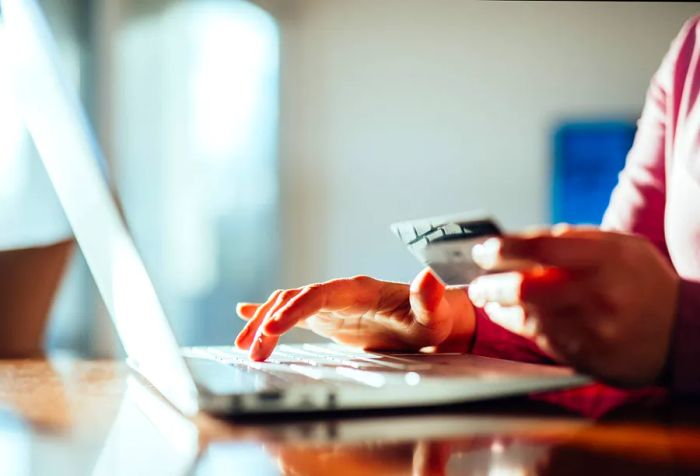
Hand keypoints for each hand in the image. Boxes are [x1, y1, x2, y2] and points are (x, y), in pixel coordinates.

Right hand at [234, 268, 474, 360]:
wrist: (430, 320)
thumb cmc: (432, 319)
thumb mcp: (434, 315)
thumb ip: (429, 299)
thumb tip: (427, 277)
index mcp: (359, 290)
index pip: (318, 294)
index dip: (294, 309)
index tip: (271, 329)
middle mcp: (340, 292)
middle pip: (295, 299)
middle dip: (270, 322)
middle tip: (251, 350)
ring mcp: (332, 304)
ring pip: (289, 305)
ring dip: (264, 323)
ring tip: (244, 347)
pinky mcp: (329, 316)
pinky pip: (294, 311)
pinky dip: (269, 313)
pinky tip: (246, 314)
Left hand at [468, 226, 679, 385]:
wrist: (680, 334)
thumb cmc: (639, 282)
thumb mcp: (619, 247)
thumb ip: (573, 240)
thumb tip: (518, 241)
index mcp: (608, 257)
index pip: (542, 248)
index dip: (504, 248)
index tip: (483, 249)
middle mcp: (599, 293)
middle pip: (526, 288)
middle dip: (490, 284)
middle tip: (476, 282)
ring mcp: (592, 328)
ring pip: (527, 316)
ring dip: (497, 306)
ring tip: (486, 296)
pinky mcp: (586, 355)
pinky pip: (538, 338)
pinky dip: (515, 324)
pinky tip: (506, 314)